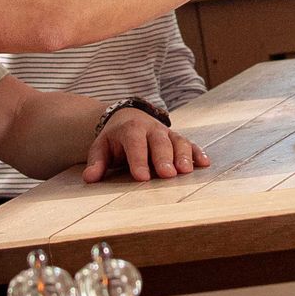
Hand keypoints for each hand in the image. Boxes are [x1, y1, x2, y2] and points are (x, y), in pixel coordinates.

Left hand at [84, 108, 207, 182]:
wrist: (128, 118)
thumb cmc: (114, 139)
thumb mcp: (101, 148)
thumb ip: (96, 162)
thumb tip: (89, 178)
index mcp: (130, 129)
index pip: (135, 144)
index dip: (138, 161)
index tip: (141, 177)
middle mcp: (151, 129)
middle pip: (159, 142)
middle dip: (164, 159)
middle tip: (168, 175)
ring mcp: (167, 132)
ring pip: (178, 142)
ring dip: (184, 156)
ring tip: (186, 171)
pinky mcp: (177, 138)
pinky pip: (190, 143)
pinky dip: (198, 153)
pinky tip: (205, 164)